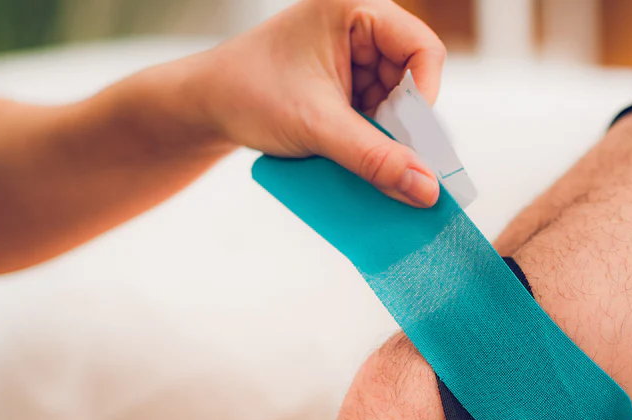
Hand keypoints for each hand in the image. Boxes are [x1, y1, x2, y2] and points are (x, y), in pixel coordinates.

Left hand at [181, 0, 444, 206]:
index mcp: (355, 9)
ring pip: (399, 104)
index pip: (423, 49)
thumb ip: (374, 158)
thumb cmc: (248, 94)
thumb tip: (426, 190)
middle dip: (402, 123)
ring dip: (385, 136)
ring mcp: (355, 56)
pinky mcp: (348, 84)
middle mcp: (361, 27)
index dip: (426, 96)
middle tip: (386, 157)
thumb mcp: (317, 127)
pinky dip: (372, 139)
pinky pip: (380, 115)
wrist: (205, 105)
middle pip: (414, 80)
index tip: (411, 138)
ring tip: (351, 151)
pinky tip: (349, 152)